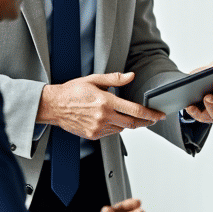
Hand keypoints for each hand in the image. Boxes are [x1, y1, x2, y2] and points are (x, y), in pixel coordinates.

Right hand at [39, 72, 163, 139]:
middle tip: (151, 119)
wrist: (53, 106)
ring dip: (127, 123)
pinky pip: (111, 133)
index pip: (135, 110)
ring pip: (121, 128)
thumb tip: (131, 76)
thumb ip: (115, 79)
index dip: (150, 114)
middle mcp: (103, 117)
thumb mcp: (94, 80)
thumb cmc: (72, 92)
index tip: (159, 115)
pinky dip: (114, 126)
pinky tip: (109, 119)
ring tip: (123, 114)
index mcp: (105, 102)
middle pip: (132, 123)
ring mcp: (98, 128)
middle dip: (145, 122)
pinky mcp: (93, 135)